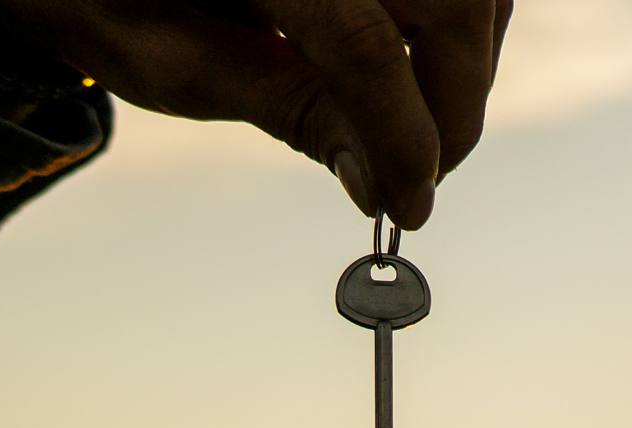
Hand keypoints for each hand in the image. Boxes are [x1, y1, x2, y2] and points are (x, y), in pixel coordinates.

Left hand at [0, 0, 512, 227]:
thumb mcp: (168, 57)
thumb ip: (282, 108)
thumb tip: (377, 180)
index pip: (364, 45)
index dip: (403, 139)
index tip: (409, 205)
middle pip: (451, 10)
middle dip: (453, 106)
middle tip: (420, 174)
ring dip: (464, 71)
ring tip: (415, 126)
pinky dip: (462, 33)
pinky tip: (420, 72)